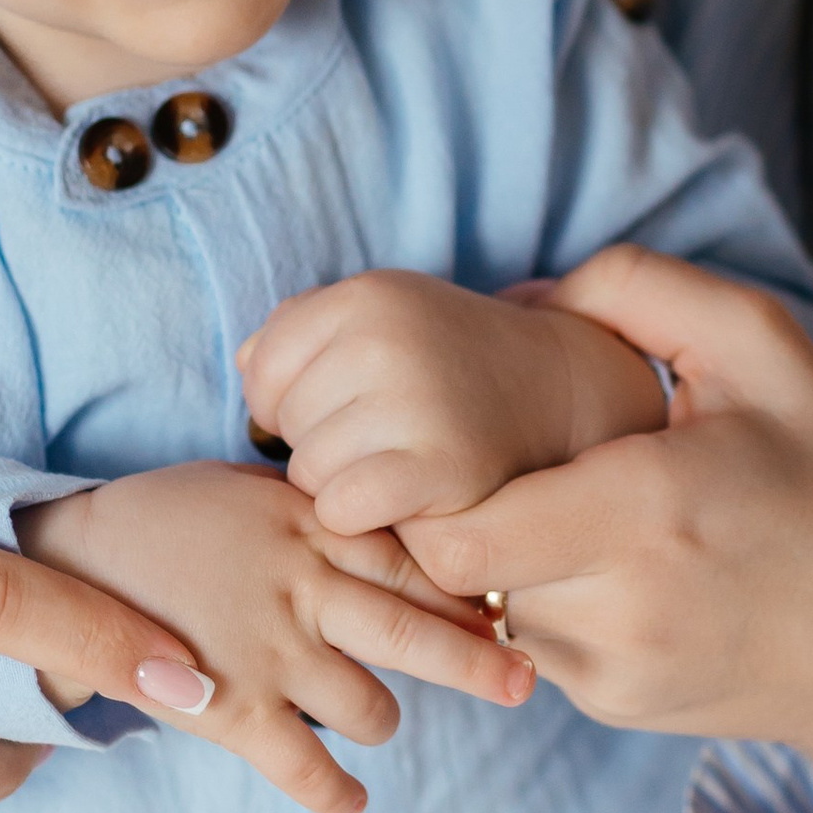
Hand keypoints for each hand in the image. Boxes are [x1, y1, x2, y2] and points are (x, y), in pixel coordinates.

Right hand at [18, 462, 534, 812]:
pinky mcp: (230, 711)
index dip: (468, 591)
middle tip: (524, 685)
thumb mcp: (247, 490)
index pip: (415, 559)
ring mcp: (269, 651)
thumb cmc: (161, 522)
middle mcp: (303, 588)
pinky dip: (337, 793)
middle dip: (480, 663)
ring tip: (378, 720)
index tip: (507, 611)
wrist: (63, 566)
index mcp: (312, 528)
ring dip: (383, 720)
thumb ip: (316, 507)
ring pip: (370, 705)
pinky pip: (305, 768)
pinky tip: (352, 800)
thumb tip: (378, 515)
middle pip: (419, 630)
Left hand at [239, 271, 666, 541]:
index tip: (341, 408)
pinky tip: (405, 503)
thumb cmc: (455, 369)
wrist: (566, 399)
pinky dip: (364, 518)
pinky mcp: (437, 468)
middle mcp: (385, 339)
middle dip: (321, 442)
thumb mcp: (385, 320)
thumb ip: (303, 334)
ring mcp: (413, 402)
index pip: (262, 368)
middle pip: (286, 425)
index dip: (289, 401)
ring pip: (308, 474)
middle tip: (387, 437)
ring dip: (343, 486)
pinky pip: (340, 509)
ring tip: (401, 467)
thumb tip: (247, 372)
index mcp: (369, 294)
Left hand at [400, 247, 812, 793]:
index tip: (462, 434)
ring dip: (499, 559)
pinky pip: (531, 644)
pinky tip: (605, 560)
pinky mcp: (613, 708)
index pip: (455, 536)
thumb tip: (515, 300)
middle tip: (496, 459)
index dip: (432, 485)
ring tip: (560, 502)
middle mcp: (619, 609)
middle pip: (456, 574)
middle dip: (456, 514)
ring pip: (484, 611)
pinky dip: (543, 599)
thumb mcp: (762, 346)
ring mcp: (613, 673)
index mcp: (647, 509)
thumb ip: (636, 288)